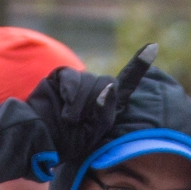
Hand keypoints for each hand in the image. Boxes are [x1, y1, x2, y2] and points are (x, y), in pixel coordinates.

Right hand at [27, 44, 157, 167]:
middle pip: (106, 83)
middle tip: (78, 122)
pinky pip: (71, 75)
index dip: (138, 65)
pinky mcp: (60, 77)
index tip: (153, 47)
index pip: (126, 82)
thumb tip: (111, 86)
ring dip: (80, 103)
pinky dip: (70, 89)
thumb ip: (105, 111)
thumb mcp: (92, 133)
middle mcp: (93, 90)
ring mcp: (76, 82)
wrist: (37, 141)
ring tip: (68, 120)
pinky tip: (64, 100)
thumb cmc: (65, 142)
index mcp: (105, 105)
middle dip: (96, 102)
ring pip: (88, 80)